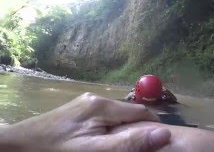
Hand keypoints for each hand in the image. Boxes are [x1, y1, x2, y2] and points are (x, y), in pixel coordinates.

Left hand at [0, 93, 170, 151]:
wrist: (19, 145)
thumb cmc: (57, 151)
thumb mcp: (94, 151)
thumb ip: (128, 143)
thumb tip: (164, 133)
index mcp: (102, 106)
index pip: (141, 112)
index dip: (153, 127)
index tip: (156, 145)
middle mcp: (96, 98)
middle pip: (130, 112)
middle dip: (138, 129)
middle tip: (136, 148)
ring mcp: (86, 101)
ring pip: (118, 114)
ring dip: (125, 128)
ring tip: (120, 145)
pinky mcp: (80, 107)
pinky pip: (105, 116)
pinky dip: (112, 127)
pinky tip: (104, 139)